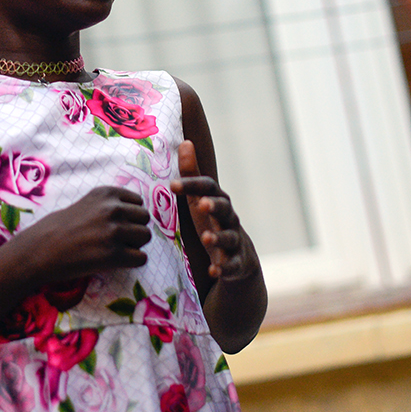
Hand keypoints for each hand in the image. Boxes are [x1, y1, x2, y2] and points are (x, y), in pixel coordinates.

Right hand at [15, 185, 151, 284]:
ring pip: (146, 237)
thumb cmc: (59, 227)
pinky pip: (141, 258)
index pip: (138, 202)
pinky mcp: (114, 255)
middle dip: (135, 229)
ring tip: (115, 249)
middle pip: (145, 218)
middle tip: (117, 239)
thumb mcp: (87, 203)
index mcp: (107, 193)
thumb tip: (136, 213)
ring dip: (135, 245)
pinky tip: (116, 262)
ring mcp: (115, 232)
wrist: (41, 250)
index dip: (130, 215)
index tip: (116, 224)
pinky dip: (132, 262)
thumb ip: (109, 205)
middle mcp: (114, 209)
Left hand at [171, 141, 247, 278]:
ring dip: (219, 237)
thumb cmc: (211, 220)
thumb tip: (185, 141)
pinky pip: (232, 265)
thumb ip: (192, 174)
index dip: (192, 184)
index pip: (208, 187)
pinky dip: (224, 268)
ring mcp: (234, 241)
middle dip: (215, 205)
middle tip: (202, 204)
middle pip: (225, 208)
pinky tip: (214, 270)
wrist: (238, 256)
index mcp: (216, 200)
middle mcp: (228, 218)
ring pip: (230, 237)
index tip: (172, 185)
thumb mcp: (199, 198)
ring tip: (206, 238)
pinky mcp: (236, 263)